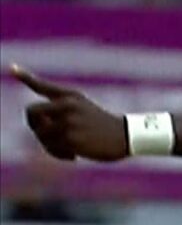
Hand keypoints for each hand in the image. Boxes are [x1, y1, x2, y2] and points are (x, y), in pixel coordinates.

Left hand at [12, 64, 127, 161]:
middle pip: (31, 112)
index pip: (43, 85)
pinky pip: (51, 148)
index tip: (12, 68)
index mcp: (71, 95)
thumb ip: (60, 111)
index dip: (26, 77)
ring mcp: (68, 121)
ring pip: (39, 134)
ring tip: (65, 148)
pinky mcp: (70, 139)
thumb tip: (36, 123)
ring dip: (49, 144)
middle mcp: (67, 105)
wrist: (126, 136)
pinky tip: (73, 157)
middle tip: (46, 135)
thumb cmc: (104, 126)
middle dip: (34, 125)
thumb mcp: (85, 109)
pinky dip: (58, 154)